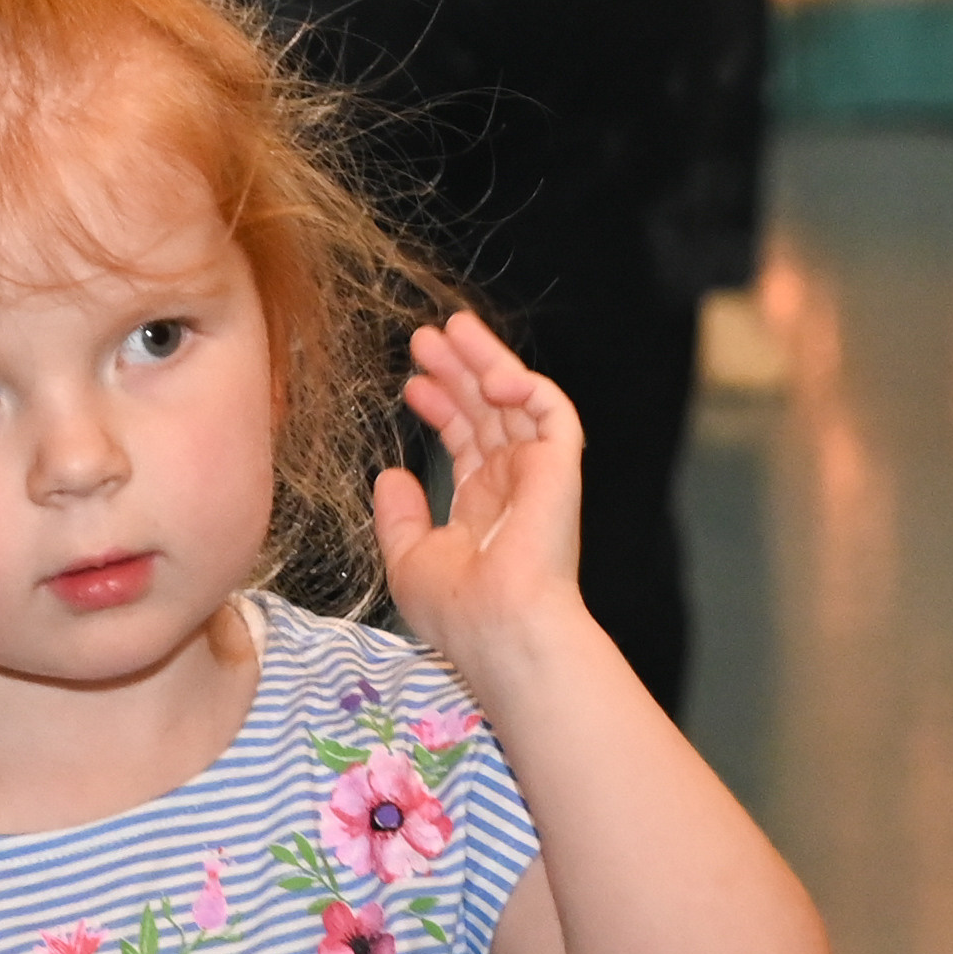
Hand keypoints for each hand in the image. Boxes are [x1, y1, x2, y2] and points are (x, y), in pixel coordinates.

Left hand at [373, 311, 586, 671]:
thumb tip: (392, 476)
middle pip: (487, 411)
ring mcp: (538, 472)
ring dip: (484, 360)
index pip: (466, 442)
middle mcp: (513, 485)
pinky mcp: (560, 464)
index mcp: (483, 508)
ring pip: (516, 398)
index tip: (412, 384)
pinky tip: (489, 374)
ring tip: (449, 329)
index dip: (441, 408)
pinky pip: (552, 409)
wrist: (497, 624)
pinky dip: (524, 383)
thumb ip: (400, 516)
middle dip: (457, 371)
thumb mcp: (409, 559)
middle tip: (425, 339)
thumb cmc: (456, 607)